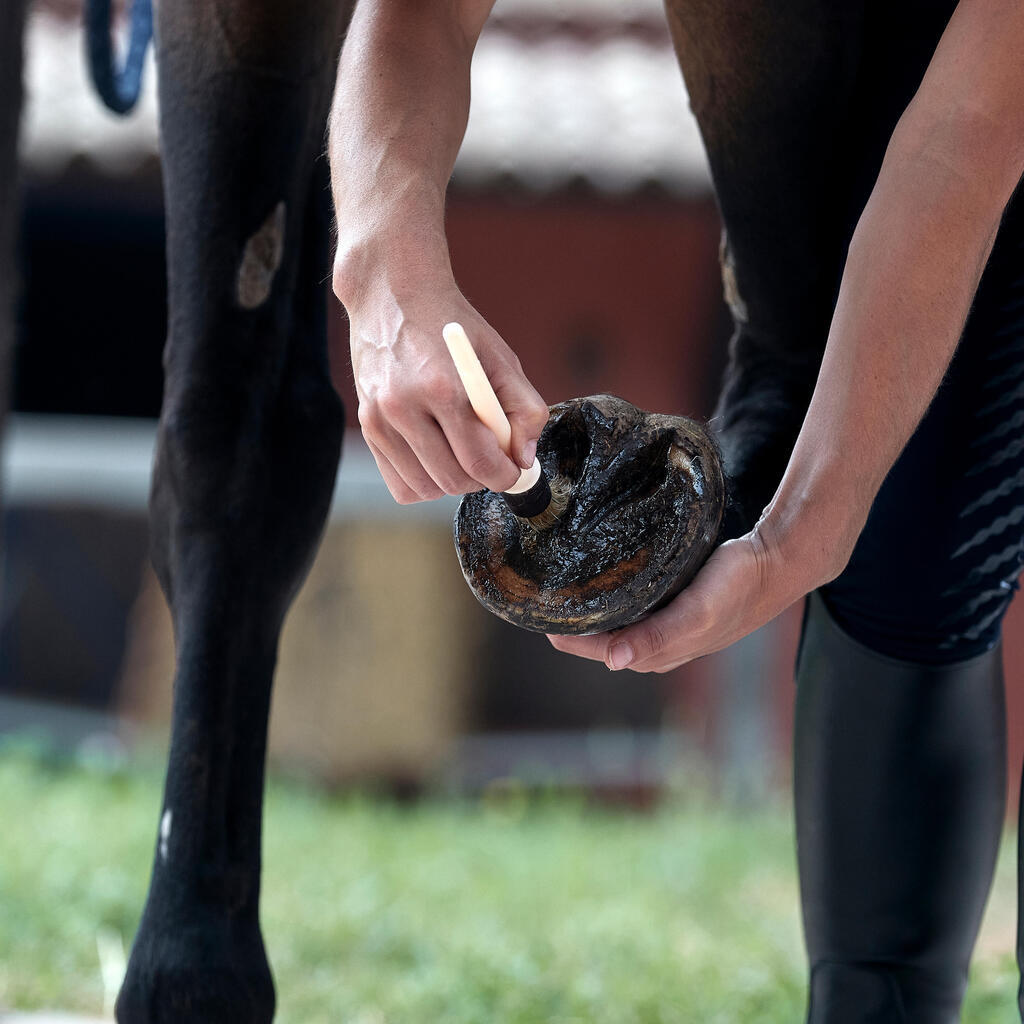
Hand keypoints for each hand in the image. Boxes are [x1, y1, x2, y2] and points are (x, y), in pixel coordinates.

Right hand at [345, 279, 549, 503]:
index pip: (479, 461)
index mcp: (442, 388)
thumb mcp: (500, 357)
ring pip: (424, 488)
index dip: (505, 476)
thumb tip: (523, 458)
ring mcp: (378, 419)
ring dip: (452, 482)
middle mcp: (403, 407)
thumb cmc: (451, 327)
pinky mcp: (365, 426)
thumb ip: (524, 409)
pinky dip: (424, 481)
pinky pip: (399, 483)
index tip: (513, 472)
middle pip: (452, 480)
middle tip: (492, 460)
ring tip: (463, 454)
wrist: (392, 295)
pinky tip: (437, 456)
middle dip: (481, 479)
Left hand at [547, 515, 847, 672]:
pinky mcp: (677, 605)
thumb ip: (658, 637)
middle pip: (604, 641)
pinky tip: (604, 585)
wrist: (778, 562)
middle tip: (542, 603)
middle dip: (574, 627)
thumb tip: (613, 660)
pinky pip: (634, 609)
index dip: (570, 637)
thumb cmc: (740, 587)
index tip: (540, 618)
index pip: (600, 649)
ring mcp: (670, 626)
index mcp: (661, 652)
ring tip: (563, 595)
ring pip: (618, 626)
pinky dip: (614, 602)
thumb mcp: (697, 612)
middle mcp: (662, 644)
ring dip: (592, 616)